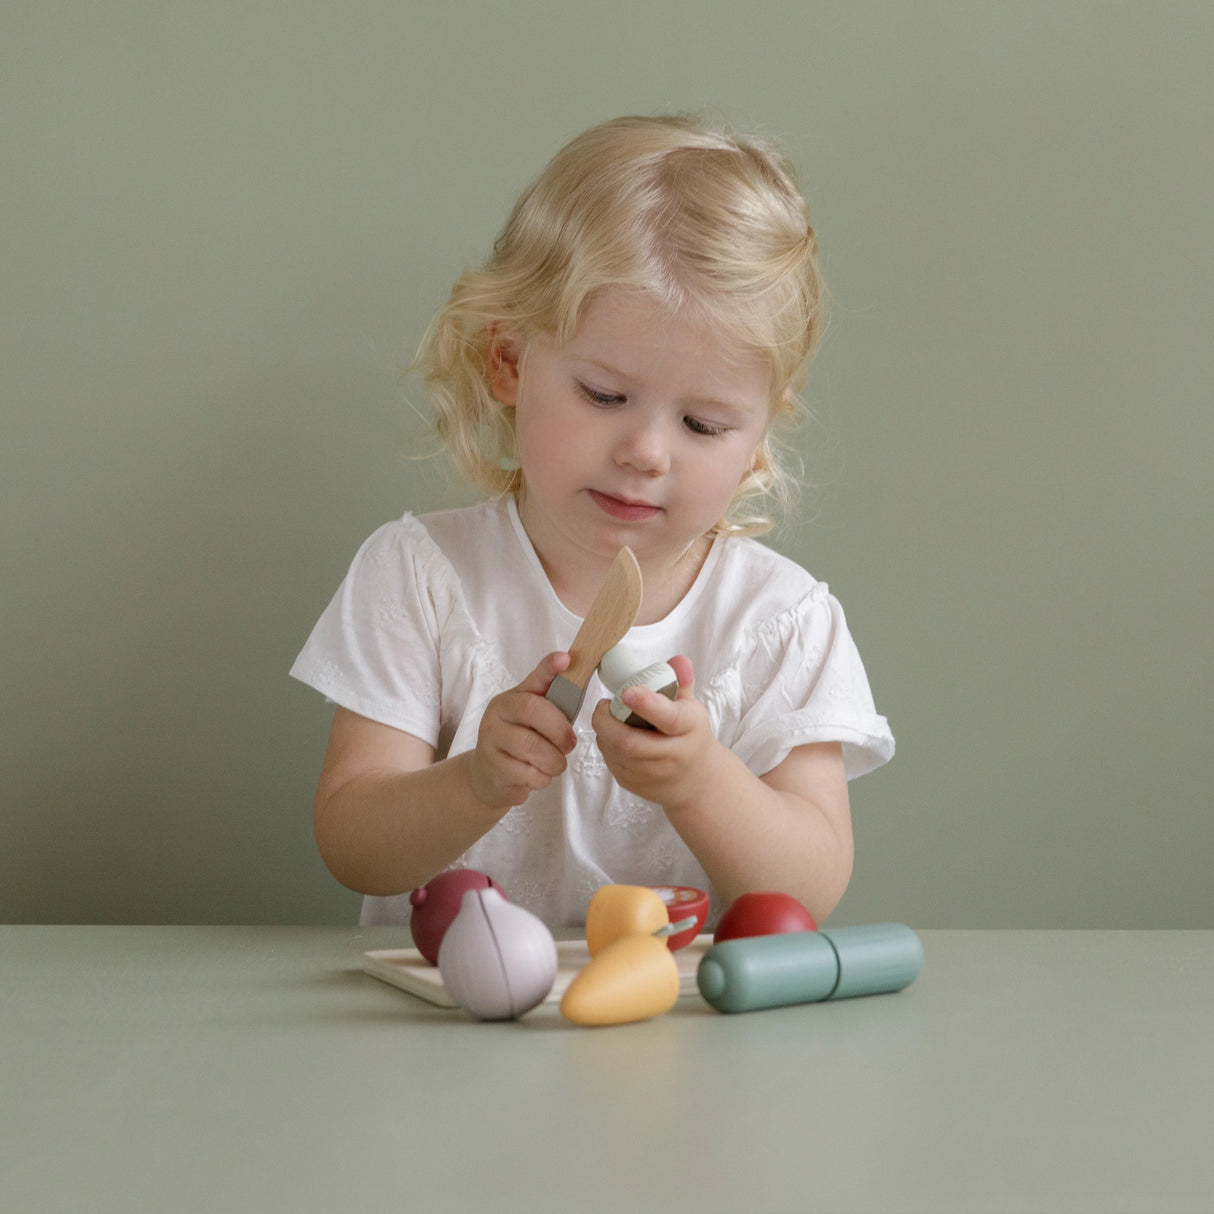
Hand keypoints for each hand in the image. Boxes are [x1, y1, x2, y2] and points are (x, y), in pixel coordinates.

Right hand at [468, 652, 577, 809]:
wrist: (488, 775)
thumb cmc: (520, 739)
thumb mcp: (532, 714)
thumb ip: (548, 690)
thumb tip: (568, 659)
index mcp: (508, 700)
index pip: (533, 681)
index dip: (549, 669)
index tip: (565, 659)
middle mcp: (495, 716)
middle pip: (535, 713)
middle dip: (560, 731)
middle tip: (570, 744)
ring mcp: (491, 743)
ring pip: (534, 748)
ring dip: (555, 760)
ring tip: (555, 762)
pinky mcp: (495, 769)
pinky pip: (530, 774)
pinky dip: (543, 777)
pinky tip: (538, 774)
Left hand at [591, 656, 718, 812]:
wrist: (695, 780)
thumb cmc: (689, 735)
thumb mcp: (691, 707)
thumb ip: (681, 682)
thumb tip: (678, 661)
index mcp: (688, 729)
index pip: (668, 718)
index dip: (646, 704)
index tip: (627, 692)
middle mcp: (673, 755)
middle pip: (630, 742)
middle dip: (607, 721)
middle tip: (603, 705)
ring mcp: (653, 774)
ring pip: (616, 753)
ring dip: (605, 733)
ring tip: (609, 719)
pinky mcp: (635, 785)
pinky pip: (612, 763)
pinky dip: (606, 746)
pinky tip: (613, 736)